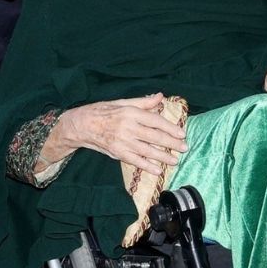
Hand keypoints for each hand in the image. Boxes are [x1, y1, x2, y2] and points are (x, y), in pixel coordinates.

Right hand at [52, 94, 189, 176]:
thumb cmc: (103, 111)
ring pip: (147, 150)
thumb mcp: (122, 102)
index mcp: (130, 113)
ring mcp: (122, 141)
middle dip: (171, 143)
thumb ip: (143, 102)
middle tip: (184, 147)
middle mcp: (128, 127)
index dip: (170, 127)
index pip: (155, 121)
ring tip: (175, 160)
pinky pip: (135, 161)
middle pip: (154, 137)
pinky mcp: (117, 153)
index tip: (181, 133)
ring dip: (163, 157)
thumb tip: (160, 97)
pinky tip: (158, 170)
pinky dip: (147, 166)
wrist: (82, 125)